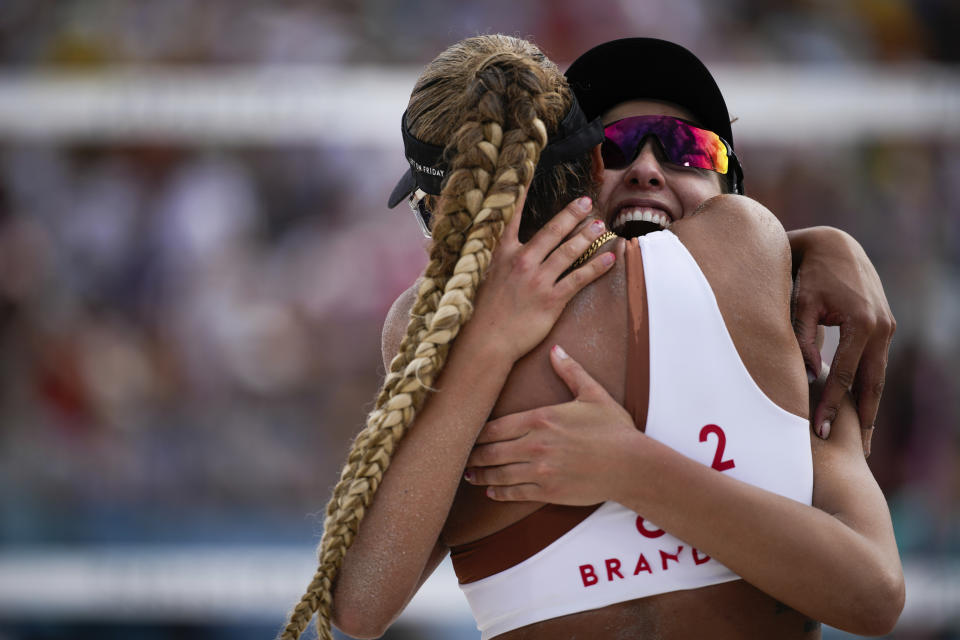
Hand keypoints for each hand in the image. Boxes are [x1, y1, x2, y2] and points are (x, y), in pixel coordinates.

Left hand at [464, 345, 637, 503]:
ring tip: (469, 476)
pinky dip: (500, 493)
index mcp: (541, 418)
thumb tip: (555, 349)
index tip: (467, 434)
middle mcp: (535, 444)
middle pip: (491, 451)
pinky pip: (515, 493)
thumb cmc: (614, 429)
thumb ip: (570, 371)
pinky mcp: (548, 490)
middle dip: (473, 455)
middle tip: (460, 456)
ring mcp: (540, 469)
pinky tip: (492, 492)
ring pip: (499, 473)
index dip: (477, 432)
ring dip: (481, 475)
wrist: (631, 464)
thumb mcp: (592, 394)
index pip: (496, 426)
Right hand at [465, 196, 615, 362]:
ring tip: (600, 225)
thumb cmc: (478, 312)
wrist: (485, 342)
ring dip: (588, 236)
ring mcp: (538, 280)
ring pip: (569, 252)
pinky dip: (597, 267)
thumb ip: (475, 257)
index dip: (521, 192)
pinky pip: (579, 279)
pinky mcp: (552, 300)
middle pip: (552, 231)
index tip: (529, 172)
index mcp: (500, 253)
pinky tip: (610, 258)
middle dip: (571, 214)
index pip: (511, 216)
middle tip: (586, 202)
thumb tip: (453, 244)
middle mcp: (521, 261)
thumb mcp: (472, 277)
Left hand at [789, 227, 894, 453]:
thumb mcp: (800, 304)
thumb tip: (810, 378)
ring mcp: (887, 327)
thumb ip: (803, 340)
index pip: (844, 375)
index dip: (831, 404)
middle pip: (872, 383)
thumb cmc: (808, 274)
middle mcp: (881, 327)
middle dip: (864, 420)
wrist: (833, 245)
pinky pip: (875, 363)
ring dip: (871, 407)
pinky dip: (869, 386)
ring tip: (864, 440)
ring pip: (878, 376)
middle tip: (857, 452)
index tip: (821, 430)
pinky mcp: (884, 326)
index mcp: (861, 323)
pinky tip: (862, 408)